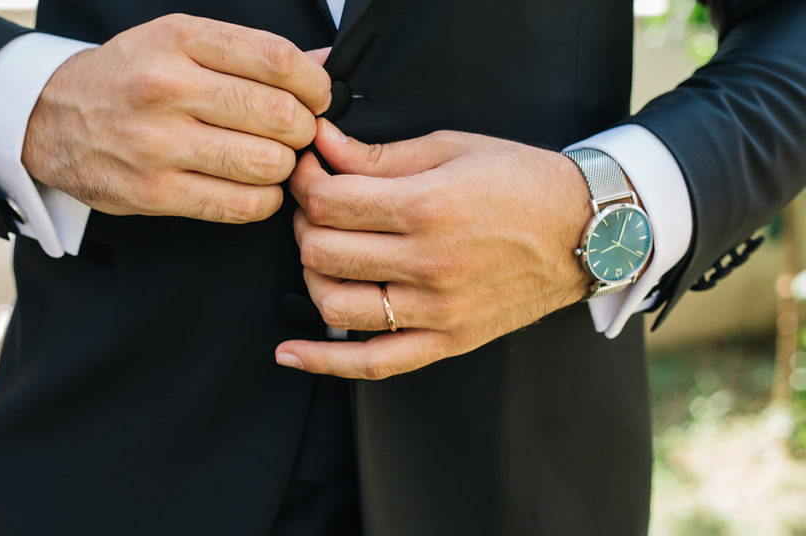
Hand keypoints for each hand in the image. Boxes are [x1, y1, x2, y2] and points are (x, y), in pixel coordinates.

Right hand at [21, 14, 330, 222]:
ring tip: (274, 160)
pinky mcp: (153, 192)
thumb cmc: (126, 78)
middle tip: (296, 133)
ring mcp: (158, 144)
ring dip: (285, 167)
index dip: (314, 85)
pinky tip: (256, 187)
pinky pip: (239, 205)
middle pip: (279, 116)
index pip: (277, 60)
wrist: (50, 119)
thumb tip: (323, 63)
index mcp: (179, 40)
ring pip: (265, 163)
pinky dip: (264, 200)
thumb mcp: (178, 43)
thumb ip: (249, 53)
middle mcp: (167, 88)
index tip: (317, 97)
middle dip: (304, 129)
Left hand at [275, 119, 595, 378]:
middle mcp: (428, 263)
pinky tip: (290, 354)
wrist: (588, 231)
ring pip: (334, 304)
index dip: (305, 182)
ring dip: (312, 275)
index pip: (329, 202)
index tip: (309, 170)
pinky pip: (373, 364)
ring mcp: (437, 309)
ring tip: (324, 253)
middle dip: (304, 222)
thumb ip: (378, 154)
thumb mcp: (451, 148)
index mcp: (428, 206)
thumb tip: (322, 145)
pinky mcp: (447, 340)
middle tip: (317, 205)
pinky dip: (325, 362)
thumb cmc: (522, 182)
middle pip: (322, 251)